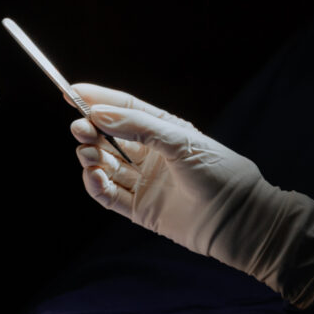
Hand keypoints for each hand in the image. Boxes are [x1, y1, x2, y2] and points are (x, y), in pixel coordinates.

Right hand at [69, 83, 313, 307]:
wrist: (241, 221)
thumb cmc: (221, 174)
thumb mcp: (180, 141)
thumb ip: (138, 125)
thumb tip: (99, 114)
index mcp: (164, 132)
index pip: (125, 109)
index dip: (98, 99)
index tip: (71, 92)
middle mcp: (152, 155)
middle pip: (109, 137)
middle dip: (90, 130)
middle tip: (78, 127)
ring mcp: (145, 183)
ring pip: (105, 165)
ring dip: (91, 157)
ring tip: (88, 154)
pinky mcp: (140, 210)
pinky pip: (108, 195)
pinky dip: (96, 185)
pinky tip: (95, 177)